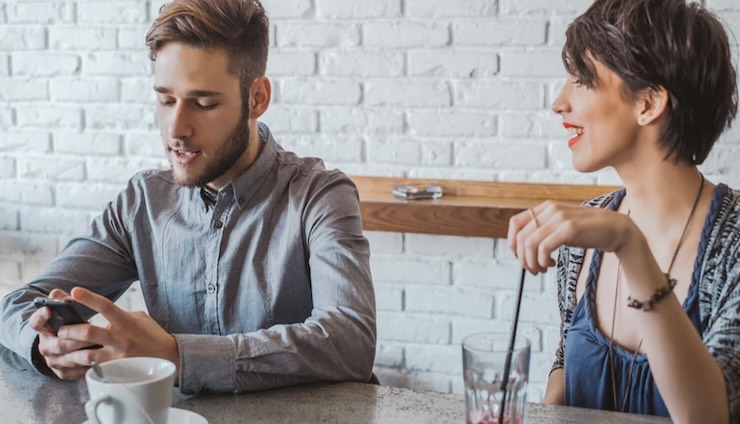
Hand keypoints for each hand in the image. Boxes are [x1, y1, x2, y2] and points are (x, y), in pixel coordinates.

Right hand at [28, 288, 94, 378]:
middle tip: (91, 332)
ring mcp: (53, 361)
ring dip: (85, 352)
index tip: (49, 309)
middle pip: (58, 344)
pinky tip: (100, 360)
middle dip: (76, 338)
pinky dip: (86, 366)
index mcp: (43, 330)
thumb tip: (55, 292)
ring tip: (101, 344)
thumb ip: (63, 302)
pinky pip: (74, 372)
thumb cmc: (73, 325)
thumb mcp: (70, 313)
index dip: (41, 317)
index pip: (36, 323)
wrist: (72, 345)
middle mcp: (45, 346)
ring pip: (68, 359)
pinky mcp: (62, 372)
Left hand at [31, 287, 179, 380]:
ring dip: (70, 351)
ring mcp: (117, 356)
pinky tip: (71, 364)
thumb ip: (120, 314)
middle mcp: (120, 338)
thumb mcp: (139, 318)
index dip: (89, 298)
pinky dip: (79, 367)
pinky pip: (91, 369)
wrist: (167, 356)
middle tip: (60, 329)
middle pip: (88, 332)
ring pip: (86, 355)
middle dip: (69, 330)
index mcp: (126, 321)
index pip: (106, 306)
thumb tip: (101, 312)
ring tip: (61, 347)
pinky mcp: (115, 369)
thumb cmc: (152, 335)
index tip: (74, 290)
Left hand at [507, 201, 636, 274]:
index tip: (520, 257)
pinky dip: (542, 260)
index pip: (515, 223)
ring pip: (529, 244)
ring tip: (542, 269)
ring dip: (532, 262)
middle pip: (521, 237)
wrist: (616, 229)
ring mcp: (560, 217)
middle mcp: (550, 209)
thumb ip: (543, 231)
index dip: (512, 242)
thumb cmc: (587, 232)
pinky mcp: (569, 228)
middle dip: (523, 258)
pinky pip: (543, 247)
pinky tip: (551, 264)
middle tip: (533, 269)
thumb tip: (521, 249)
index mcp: (546, 207)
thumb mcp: (560, 227)